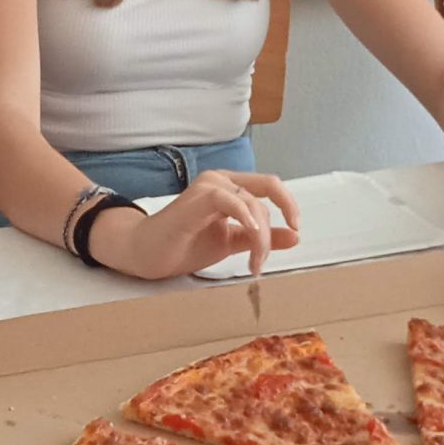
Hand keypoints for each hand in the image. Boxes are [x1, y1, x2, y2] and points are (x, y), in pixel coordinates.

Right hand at [90, 170, 303, 279]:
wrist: (147, 254)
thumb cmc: (184, 245)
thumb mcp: (231, 243)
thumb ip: (260, 238)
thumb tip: (295, 236)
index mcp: (230, 186)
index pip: (270, 185)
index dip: (289, 204)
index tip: (296, 229)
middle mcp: (221, 180)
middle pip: (267, 190)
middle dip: (275, 227)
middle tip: (265, 259)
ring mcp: (208, 186)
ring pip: (252, 202)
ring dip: (260, 237)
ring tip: (252, 264)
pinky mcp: (197, 199)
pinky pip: (231, 200)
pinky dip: (246, 218)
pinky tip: (252, 238)